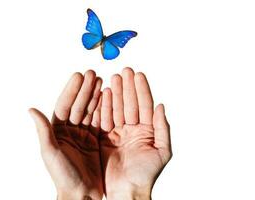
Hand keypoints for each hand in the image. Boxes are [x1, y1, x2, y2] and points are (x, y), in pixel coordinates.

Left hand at [29, 70, 102, 199]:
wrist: (82, 194)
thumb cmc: (63, 177)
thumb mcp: (50, 153)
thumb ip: (43, 131)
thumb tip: (31, 110)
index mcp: (57, 132)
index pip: (65, 106)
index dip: (71, 91)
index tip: (78, 76)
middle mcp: (70, 131)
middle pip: (78, 105)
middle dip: (85, 89)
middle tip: (92, 73)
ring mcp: (83, 134)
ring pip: (89, 110)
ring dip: (95, 95)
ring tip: (101, 80)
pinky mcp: (95, 140)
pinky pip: (100, 121)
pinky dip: (104, 109)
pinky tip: (108, 97)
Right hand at [99, 68, 171, 198]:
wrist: (127, 190)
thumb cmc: (146, 174)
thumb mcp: (162, 151)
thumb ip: (163, 128)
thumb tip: (162, 106)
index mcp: (147, 131)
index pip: (145, 105)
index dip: (142, 89)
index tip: (138, 74)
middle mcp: (133, 129)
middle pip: (130, 104)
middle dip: (127, 87)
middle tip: (124, 71)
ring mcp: (118, 133)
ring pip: (116, 109)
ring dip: (115, 93)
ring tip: (113, 79)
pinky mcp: (105, 138)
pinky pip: (104, 119)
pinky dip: (103, 107)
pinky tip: (103, 94)